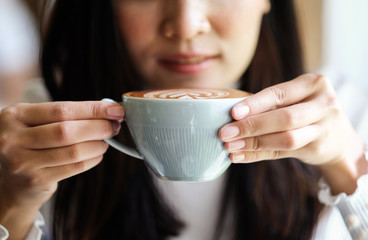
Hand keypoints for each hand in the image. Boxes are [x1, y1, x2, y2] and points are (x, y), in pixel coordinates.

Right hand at [0, 101, 123, 237]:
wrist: (11, 182)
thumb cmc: (31, 144)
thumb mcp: (36, 123)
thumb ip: (65, 115)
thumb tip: (108, 111)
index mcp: (15, 115)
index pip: (62, 109)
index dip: (93, 109)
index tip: (116, 110)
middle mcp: (13, 138)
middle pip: (67, 130)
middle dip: (98, 127)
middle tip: (114, 126)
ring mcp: (22, 162)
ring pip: (73, 151)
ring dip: (97, 145)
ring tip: (105, 141)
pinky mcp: (34, 180)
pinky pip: (73, 167)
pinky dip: (92, 159)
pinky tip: (97, 154)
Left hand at [219, 74, 366, 192]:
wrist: (338, 138)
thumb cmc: (306, 111)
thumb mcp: (296, 99)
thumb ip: (271, 105)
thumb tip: (232, 116)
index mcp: (314, 85)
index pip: (280, 93)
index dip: (255, 104)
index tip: (233, 113)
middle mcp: (323, 105)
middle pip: (284, 118)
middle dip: (252, 126)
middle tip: (226, 133)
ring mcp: (323, 129)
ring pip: (286, 139)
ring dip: (254, 143)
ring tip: (230, 146)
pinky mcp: (316, 149)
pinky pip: (281, 154)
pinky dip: (257, 155)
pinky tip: (240, 156)